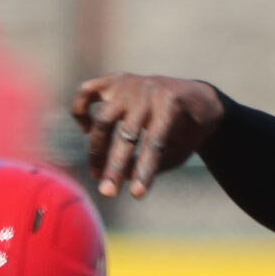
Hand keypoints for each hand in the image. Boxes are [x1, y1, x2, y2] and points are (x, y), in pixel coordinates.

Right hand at [70, 73, 223, 200]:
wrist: (193, 97)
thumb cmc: (186, 131)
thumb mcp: (179, 150)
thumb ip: (152, 164)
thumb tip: (119, 175)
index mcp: (171, 106)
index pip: (155, 144)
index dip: (144, 171)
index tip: (136, 195)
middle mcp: (148, 93)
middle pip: (126, 134)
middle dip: (115, 167)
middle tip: (107, 194)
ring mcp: (129, 84)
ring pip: (103, 119)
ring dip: (97, 150)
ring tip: (97, 174)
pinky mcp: (114, 80)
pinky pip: (87, 91)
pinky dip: (80, 110)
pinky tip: (87, 130)